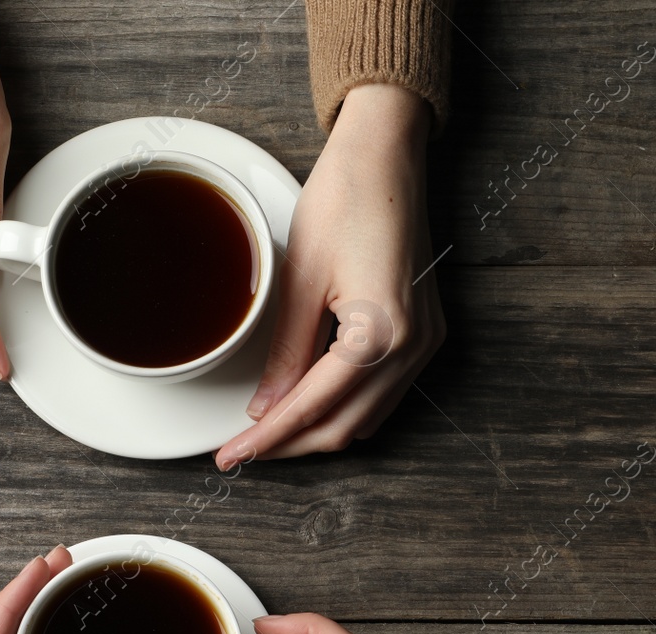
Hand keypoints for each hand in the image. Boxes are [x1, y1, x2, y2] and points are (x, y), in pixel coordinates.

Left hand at [214, 84, 445, 469]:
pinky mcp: (424, 333)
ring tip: (266, 434)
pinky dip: (342, 409)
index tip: (231, 456)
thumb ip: (285, 353)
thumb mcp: (301, 278)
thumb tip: (264, 409)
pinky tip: (306, 405)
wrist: (388, 154)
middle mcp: (412, 347)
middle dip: (289, 445)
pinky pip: (382, 395)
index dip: (268, 439)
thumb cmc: (346, 198)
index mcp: (380, 333)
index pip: (313, 409)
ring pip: (365, 419)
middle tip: (240, 452)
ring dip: (316, 432)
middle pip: (344, 428)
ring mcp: (425, 342)